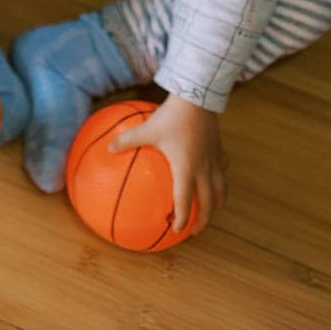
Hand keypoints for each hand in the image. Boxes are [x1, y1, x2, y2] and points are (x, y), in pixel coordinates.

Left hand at [109, 93, 227, 234]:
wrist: (197, 98)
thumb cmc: (171, 116)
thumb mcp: (146, 129)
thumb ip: (127, 140)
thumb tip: (108, 149)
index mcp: (186, 170)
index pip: (185, 202)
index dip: (182, 219)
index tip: (177, 231)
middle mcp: (203, 170)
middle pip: (209, 204)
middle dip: (203, 220)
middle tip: (195, 231)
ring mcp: (214, 161)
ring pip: (221, 191)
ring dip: (216, 204)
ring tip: (210, 211)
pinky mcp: (219, 150)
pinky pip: (222, 170)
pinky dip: (220, 179)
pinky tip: (214, 178)